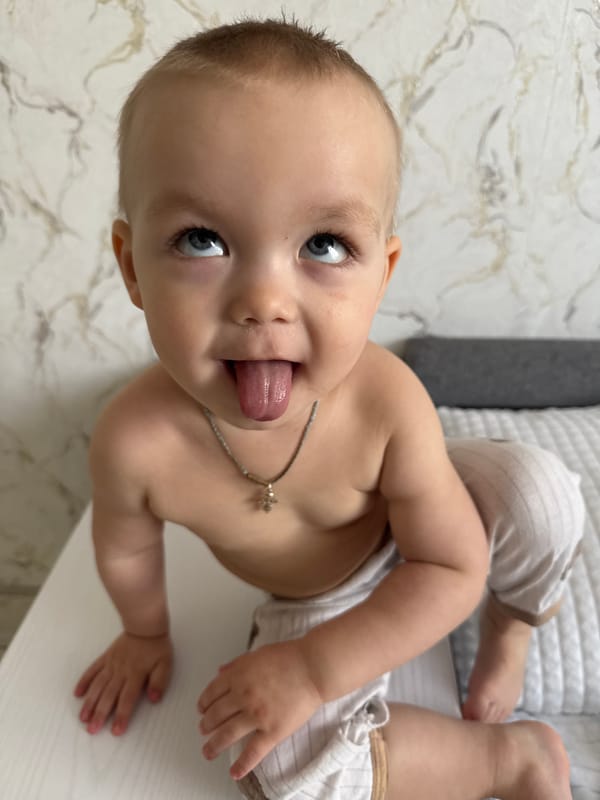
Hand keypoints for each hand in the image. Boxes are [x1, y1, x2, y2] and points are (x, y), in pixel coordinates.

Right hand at [74, 631, 172, 734]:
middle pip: (108, 696)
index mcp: (135, 675)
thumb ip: (159, 682)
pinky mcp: (105, 658)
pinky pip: (92, 670)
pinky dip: (84, 681)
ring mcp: (111, 665)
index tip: (115, 731)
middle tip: (92, 730)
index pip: (127, 699)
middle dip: (100, 714)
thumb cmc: (156, 646)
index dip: (122, 716)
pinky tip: (77, 693)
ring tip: (82, 718)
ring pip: (97, 686)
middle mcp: (120, 672)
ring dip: (89, 702)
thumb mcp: (165, 664)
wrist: (145, 625)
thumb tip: (153, 700)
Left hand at [198, 640, 321, 779]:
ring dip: (214, 745)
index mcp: (238, 676)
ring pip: (227, 735)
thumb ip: (237, 664)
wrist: (314, 668)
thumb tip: (220, 672)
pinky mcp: (273, 731)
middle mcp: (243, 696)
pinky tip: (234, 772)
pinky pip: (253, 752)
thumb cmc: (289, 657)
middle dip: (206, 725)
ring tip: (208, 751)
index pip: (212, 693)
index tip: (201, 709)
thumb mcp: (257, 654)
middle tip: (203, 729)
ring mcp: (257, 715)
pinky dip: (242, 765)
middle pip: (216, 715)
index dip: (203, 703)